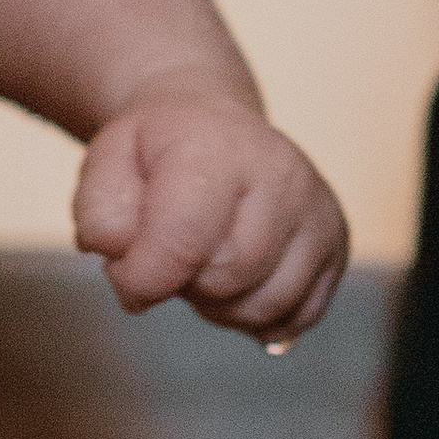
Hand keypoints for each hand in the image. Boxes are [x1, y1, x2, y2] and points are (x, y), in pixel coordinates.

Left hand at [72, 85, 346, 339]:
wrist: (208, 122)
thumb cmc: (156, 151)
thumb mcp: (106, 163)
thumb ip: (102, 214)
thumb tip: (130, 267)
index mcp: (217, 148)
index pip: (183, 242)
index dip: (143, 278)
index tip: (123, 274)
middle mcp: (281, 173)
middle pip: (228, 278)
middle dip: (184, 285)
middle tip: (167, 257)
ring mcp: (316, 207)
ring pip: (268, 306)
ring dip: (221, 306)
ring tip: (201, 265)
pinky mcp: (336, 240)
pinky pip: (300, 315)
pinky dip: (259, 317)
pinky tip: (236, 283)